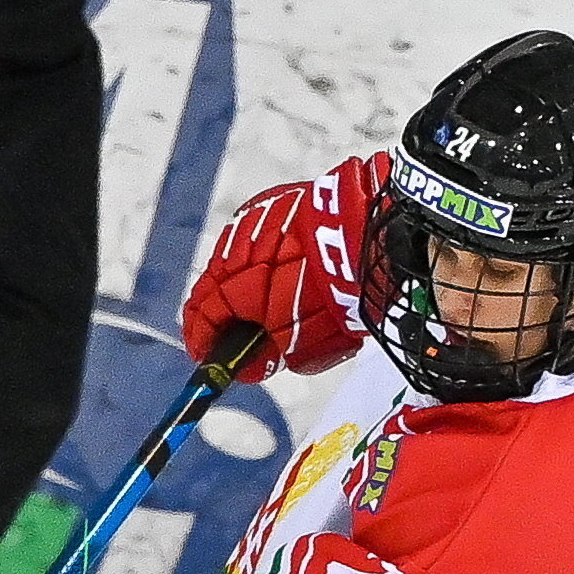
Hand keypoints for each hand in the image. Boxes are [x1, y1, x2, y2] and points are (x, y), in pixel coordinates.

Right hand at [182, 151, 388, 384]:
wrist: (370, 235)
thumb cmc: (335, 291)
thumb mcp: (302, 341)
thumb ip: (267, 356)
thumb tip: (249, 369)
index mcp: (232, 284)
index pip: (202, 315)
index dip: (202, 339)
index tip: (205, 355)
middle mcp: (232, 251)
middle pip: (211, 287)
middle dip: (218, 315)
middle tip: (232, 336)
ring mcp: (250, 223)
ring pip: (230, 261)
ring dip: (237, 284)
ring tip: (259, 306)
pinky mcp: (272, 204)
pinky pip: (253, 238)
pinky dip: (257, 260)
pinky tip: (274, 273)